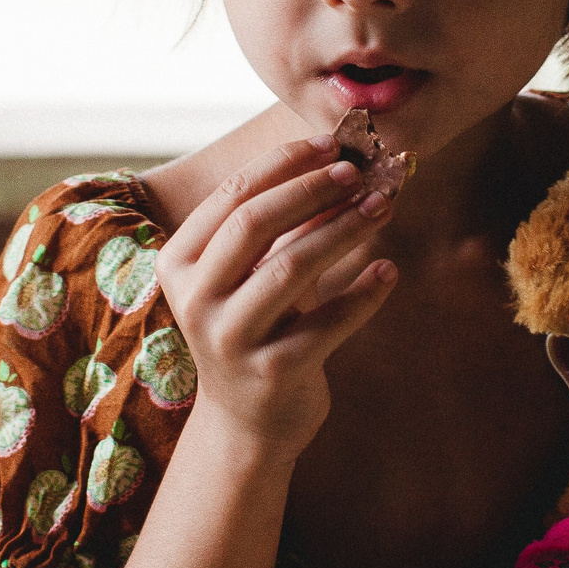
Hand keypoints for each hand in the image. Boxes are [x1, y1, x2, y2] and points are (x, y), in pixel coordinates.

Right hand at [155, 133, 398, 451]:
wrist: (249, 421)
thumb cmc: (256, 327)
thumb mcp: (254, 275)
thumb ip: (283, 226)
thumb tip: (343, 164)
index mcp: (180, 263)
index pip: (232, 195)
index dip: (285, 164)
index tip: (333, 146)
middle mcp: (195, 299)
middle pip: (255, 223)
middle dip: (313, 190)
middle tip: (360, 173)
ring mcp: (230, 339)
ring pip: (292, 266)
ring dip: (344, 230)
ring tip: (384, 207)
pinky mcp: (272, 373)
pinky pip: (328, 322)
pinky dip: (364, 293)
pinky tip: (389, 270)